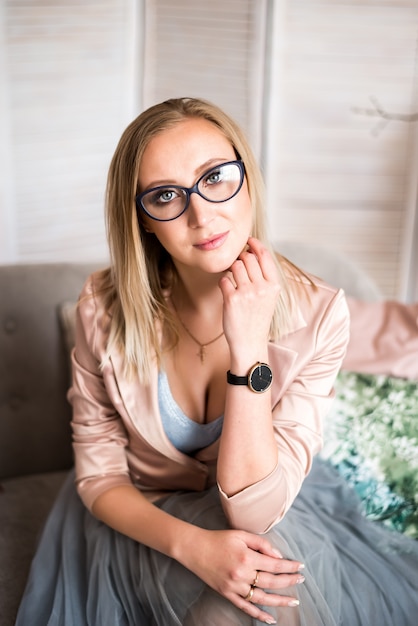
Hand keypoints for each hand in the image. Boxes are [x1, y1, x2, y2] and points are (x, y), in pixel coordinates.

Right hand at [182, 527, 303, 623]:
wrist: (195, 549)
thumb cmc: (218, 539)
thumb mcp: (241, 534)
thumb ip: (261, 543)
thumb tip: (278, 556)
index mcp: (246, 557)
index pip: (274, 564)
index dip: (289, 566)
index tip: (300, 566)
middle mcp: (242, 574)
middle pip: (271, 582)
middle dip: (289, 581)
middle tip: (301, 580)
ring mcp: (234, 586)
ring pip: (262, 598)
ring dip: (280, 600)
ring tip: (293, 601)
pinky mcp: (227, 594)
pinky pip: (246, 607)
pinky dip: (259, 614)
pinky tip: (271, 618)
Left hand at [219, 237, 280, 367]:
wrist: (250, 343)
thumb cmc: (258, 319)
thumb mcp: (269, 297)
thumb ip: (264, 278)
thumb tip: (252, 253)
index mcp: (273, 286)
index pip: (265, 256)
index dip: (255, 244)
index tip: (248, 241)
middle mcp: (262, 288)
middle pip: (248, 258)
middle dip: (241, 258)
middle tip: (238, 266)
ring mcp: (247, 293)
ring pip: (235, 266)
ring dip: (231, 269)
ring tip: (233, 279)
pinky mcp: (232, 299)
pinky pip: (224, 280)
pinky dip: (223, 283)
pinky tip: (227, 291)